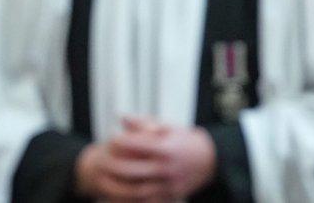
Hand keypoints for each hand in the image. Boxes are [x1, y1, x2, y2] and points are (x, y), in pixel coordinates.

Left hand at [74, 116, 216, 201]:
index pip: (138, 145)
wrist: (212, 161)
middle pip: (133, 170)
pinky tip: (117, 197)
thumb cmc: (187, 141)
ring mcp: (168, 185)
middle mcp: (167, 168)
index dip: (120, 141)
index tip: (111, 138)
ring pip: (137, 191)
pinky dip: (130, 201)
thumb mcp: (170, 127)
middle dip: (114, 166)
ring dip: (118, 188)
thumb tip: (121, 118)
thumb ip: (145, 123)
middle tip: (101, 161)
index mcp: (167, 148)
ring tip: (104, 182)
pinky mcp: (170, 197)